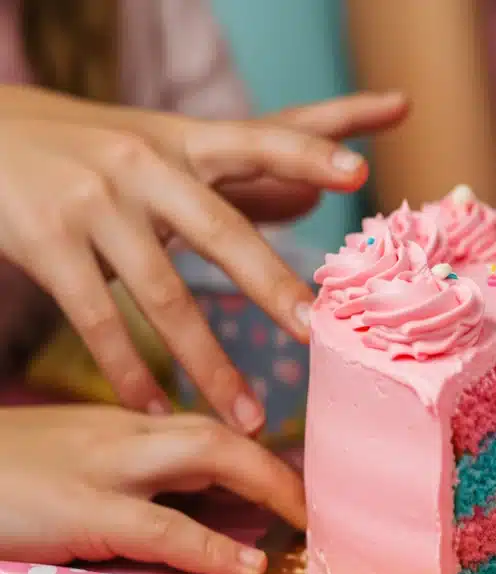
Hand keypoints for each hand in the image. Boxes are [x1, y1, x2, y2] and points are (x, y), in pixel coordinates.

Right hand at [0, 103, 392, 430]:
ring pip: (162, 296)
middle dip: (271, 287)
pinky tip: (156, 409)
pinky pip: (96, 318)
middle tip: (316, 334)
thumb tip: (309, 198)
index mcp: (182, 140)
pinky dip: (129, 370)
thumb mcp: (157, 142)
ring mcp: (93, 201)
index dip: (308, 154)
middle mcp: (143, 164)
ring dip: (208, 364)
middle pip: (220, 232)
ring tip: (248, 420)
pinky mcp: (45, 238)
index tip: (360, 173)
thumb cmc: (89, 149)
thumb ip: (225, 173)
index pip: (255, 140)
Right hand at [0, 406, 304, 573]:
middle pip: (219, 434)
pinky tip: (248, 563)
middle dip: (278, 468)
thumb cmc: (5, 474)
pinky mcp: (79, 509)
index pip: (208, 428)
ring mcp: (101, 467)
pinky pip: (160, 524)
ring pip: (206, 457)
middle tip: (323, 503)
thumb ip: (139, 476)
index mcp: (122, 427)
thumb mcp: (76, 465)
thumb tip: (208, 506)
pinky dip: (211, 544)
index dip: (261, 456)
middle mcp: (121, 434)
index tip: (301, 484)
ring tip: (310, 522)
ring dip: (268, 487)